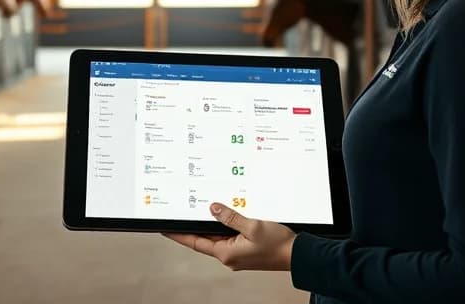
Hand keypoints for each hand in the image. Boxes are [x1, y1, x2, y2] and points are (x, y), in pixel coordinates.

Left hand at [163, 202, 296, 271]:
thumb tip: (213, 209)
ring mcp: (238, 255)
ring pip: (219, 237)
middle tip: (183, 212)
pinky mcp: (246, 251)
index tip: (165, 228)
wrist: (298, 255)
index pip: (195, 242)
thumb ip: (230, 217)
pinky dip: (226, 226)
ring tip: (204, 209)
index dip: (179, 234)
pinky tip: (227, 215)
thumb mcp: (252, 226)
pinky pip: (231, 237)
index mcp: (226, 253)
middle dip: (196, 225)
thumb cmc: (278, 245)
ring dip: (213, 225)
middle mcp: (229, 256)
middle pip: (206, 239)